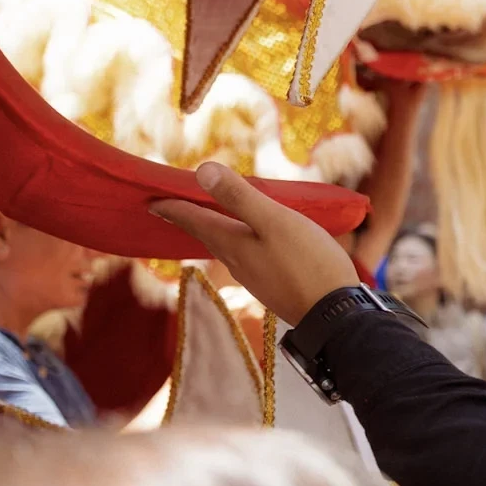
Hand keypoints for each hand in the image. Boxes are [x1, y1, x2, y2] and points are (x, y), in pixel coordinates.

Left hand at [149, 162, 361, 324]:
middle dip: (190, 220)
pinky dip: (239, 244)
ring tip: (211, 220)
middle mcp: (238, 263)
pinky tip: (252, 244)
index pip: (195, 220)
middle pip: (207, 236)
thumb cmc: (308, 263)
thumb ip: (240, 197)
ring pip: (227, 249)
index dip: (173, 207)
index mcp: (233, 243)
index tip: (151, 201)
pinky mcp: (274, 287)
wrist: (334, 316)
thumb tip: (201, 170)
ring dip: (214, 233)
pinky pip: (247, 259)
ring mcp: (256, 278)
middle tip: (174, 208)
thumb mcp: (275, 221)